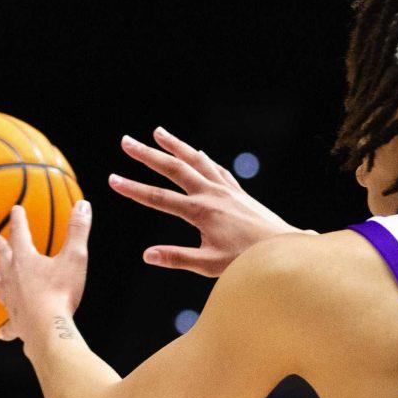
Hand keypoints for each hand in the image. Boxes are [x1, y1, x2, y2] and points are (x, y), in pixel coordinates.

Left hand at [0, 200, 91, 345]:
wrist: (47, 328)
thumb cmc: (60, 292)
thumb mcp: (74, 257)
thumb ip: (78, 230)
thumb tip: (82, 205)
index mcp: (25, 260)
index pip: (20, 234)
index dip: (18, 220)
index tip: (15, 209)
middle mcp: (13, 278)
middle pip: (3, 259)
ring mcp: (12, 301)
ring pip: (0, 287)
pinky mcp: (16, 322)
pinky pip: (8, 325)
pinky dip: (5, 328)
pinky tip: (0, 333)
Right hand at [106, 128, 305, 278]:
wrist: (284, 249)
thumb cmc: (247, 260)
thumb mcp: (209, 265)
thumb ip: (177, 258)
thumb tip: (147, 255)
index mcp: (201, 212)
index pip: (159, 198)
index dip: (133, 189)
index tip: (113, 179)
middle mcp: (212, 194)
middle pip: (174, 168)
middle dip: (148, 154)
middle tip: (126, 141)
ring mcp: (226, 190)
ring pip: (196, 160)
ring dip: (176, 145)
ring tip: (158, 132)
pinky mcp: (238, 192)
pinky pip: (217, 169)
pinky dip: (203, 159)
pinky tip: (198, 154)